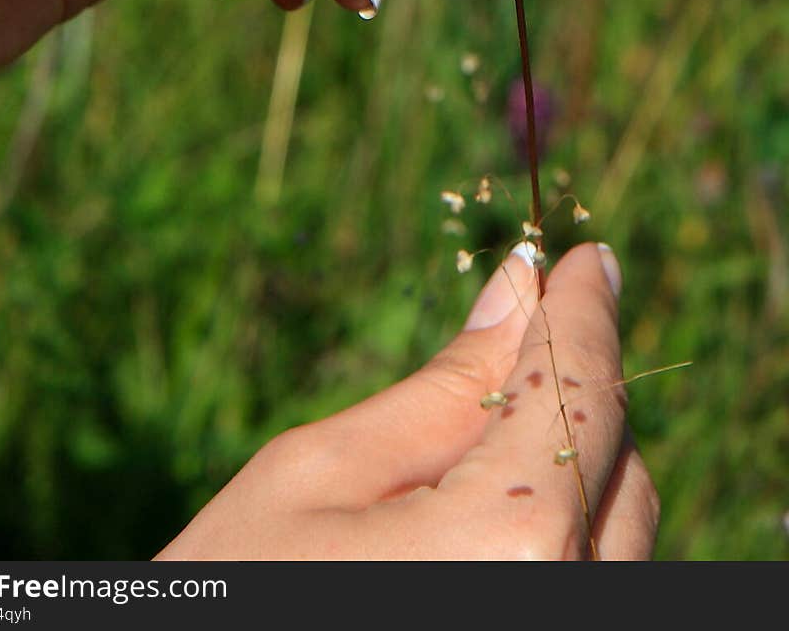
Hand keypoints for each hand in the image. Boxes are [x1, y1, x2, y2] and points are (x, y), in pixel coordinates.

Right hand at [157, 243, 658, 560]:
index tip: (587, 257)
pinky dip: (557, 531)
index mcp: (508, 547)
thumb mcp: (318, 475)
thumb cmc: (238, 590)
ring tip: (466, 458)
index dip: (583, 313)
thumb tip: (520, 285)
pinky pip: (593, 577)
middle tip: (506, 349)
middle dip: (565, 394)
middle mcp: (567, 603)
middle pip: (613, 464)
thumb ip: (440, 386)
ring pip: (615, 528)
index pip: (576, 394)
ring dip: (565, 469)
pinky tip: (478, 523)